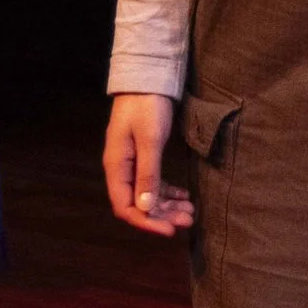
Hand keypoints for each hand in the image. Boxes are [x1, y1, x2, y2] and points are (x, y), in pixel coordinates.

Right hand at [104, 93, 195, 235]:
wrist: (148, 77)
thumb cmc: (146, 106)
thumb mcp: (150, 139)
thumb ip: (148, 173)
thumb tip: (145, 208)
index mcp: (117, 166)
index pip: (125, 207)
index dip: (146, 222)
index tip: (170, 230)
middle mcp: (122, 168)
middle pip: (139, 204)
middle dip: (163, 215)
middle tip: (188, 220)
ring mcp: (132, 162)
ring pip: (148, 194)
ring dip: (168, 204)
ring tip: (191, 211)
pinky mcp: (144, 155)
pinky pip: (154, 181)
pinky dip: (168, 190)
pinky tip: (184, 195)